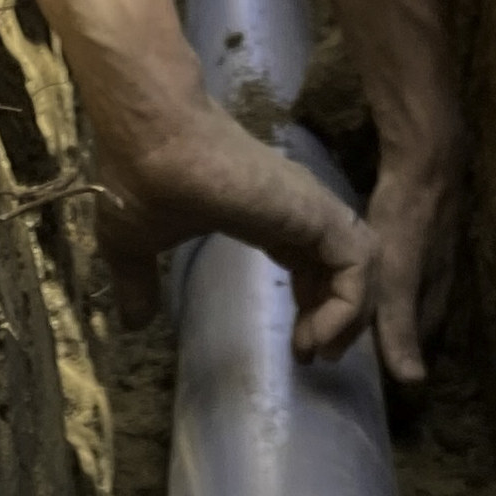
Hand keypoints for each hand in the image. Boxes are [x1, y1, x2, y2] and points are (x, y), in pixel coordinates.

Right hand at [96, 97, 374, 362]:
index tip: (297, 345)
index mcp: (267, 216)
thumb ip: (138, 283)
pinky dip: (349, 306)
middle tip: (315, 356)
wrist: (147, 139)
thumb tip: (130, 322)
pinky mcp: (317, 212)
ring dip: (352, 316)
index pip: (316, 263)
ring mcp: (312, 208)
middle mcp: (299, 210)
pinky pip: (358, 266)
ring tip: (320, 351)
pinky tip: (316, 334)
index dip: (316, 306)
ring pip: (365, 267)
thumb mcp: (133, 246)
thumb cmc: (141, 182)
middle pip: (349, 269)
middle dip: (342, 318)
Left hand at [362, 126, 464, 389]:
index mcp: (434, 299)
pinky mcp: (416, 230)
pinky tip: (354, 267)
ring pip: (399, 294)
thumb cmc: (411, 220)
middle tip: (334, 335)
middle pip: (405, 321)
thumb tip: (412, 381)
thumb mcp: (399, 278)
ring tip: (337, 307)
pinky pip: (390, 267)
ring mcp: (429, 254)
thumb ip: (399, 327)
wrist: (426, 158)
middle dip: (377, 332)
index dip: (387, 354)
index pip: (412, 344)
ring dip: (373, 304)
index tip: (349, 359)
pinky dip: (371, 276)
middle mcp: (436, 282)